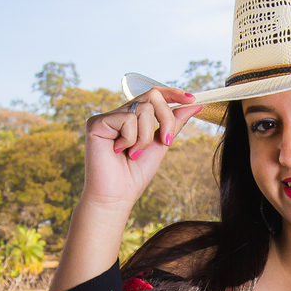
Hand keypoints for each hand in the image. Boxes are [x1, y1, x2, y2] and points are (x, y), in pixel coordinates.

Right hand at [81, 86, 202, 208]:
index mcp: (133, 118)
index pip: (154, 95)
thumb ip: (174, 123)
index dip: (173, 93)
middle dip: (166, 119)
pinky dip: (130, 139)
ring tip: (134, 154)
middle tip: (165, 141)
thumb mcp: (161, 145)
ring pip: (142, 109)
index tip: (192, 99)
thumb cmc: (135, 175)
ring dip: (146, 136)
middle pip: (152, 96)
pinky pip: (127, 119)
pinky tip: (119, 151)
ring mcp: (108, 117)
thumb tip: (193, 104)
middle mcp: (120, 114)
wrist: (116, 197)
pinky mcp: (96, 123)